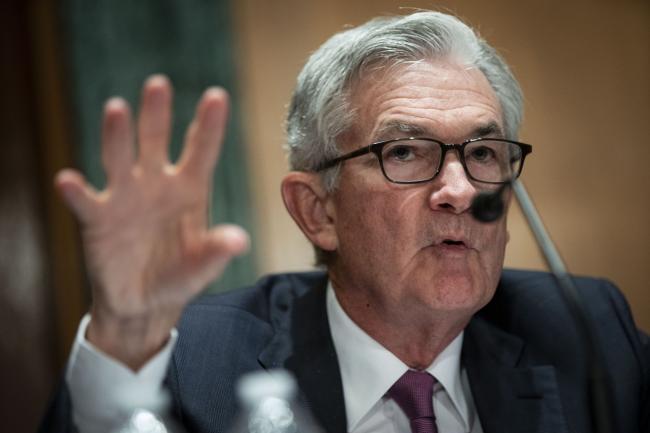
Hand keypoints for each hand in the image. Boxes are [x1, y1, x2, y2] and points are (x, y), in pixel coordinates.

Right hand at [55, 75, 248, 369]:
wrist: (145, 303)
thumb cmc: (179, 276)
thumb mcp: (203, 266)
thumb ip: (217, 251)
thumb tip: (239, 240)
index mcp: (189, 190)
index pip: (200, 151)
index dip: (209, 126)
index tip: (216, 96)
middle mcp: (156, 186)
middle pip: (155, 142)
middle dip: (156, 114)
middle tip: (157, 84)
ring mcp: (125, 199)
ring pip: (119, 160)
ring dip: (117, 136)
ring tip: (116, 108)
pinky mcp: (99, 220)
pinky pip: (86, 202)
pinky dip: (77, 192)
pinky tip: (68, 180)